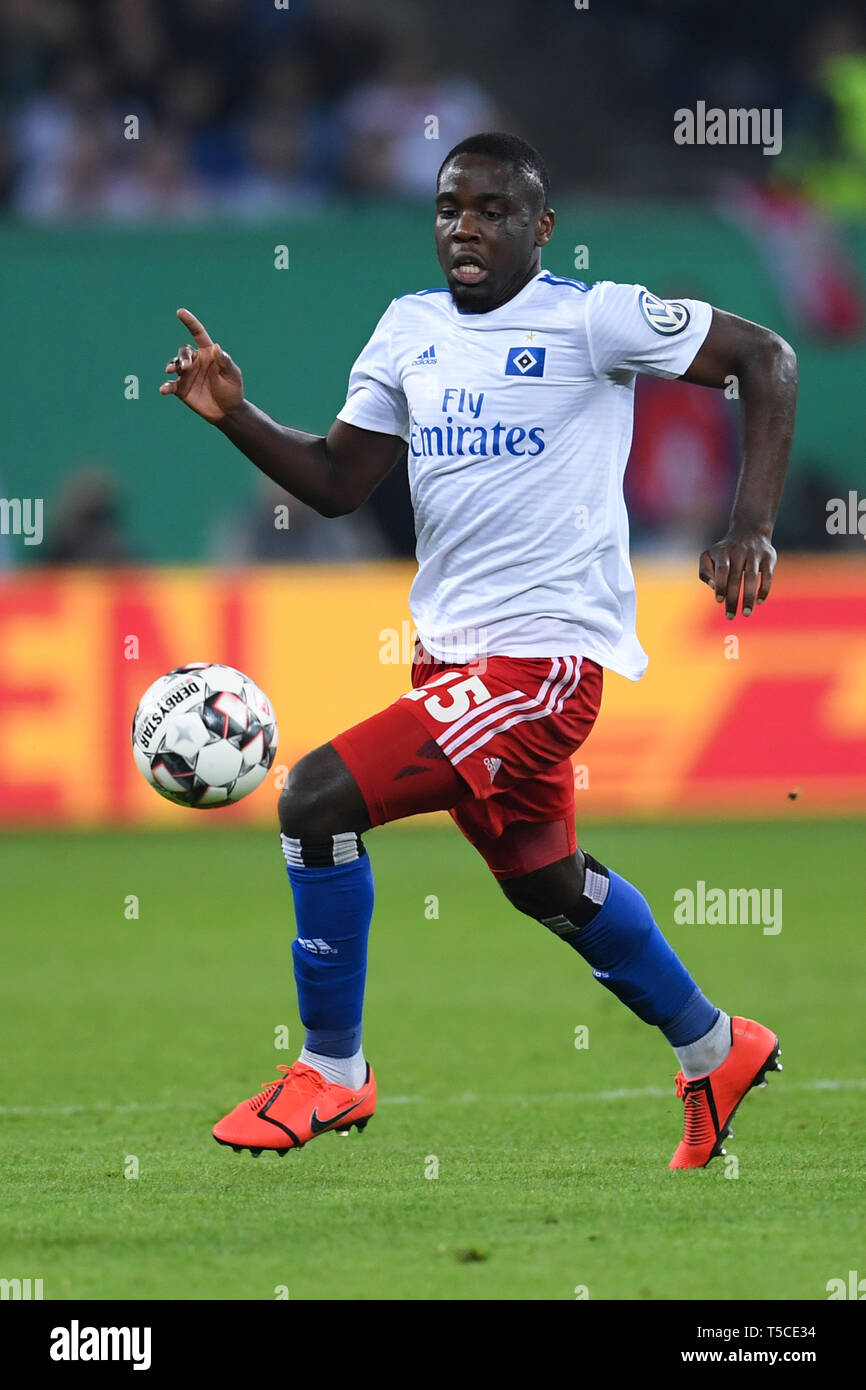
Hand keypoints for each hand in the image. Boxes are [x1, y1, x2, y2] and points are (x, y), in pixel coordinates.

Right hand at [160, 308, 243, 423]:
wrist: (227, 412)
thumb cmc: (232, 391)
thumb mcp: (232, 375)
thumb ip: (225, 362)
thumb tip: (216, 347)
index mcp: (208, 354)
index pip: (198, 334)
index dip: (190, 322)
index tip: (180, 312)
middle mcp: (196, 362)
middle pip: (184, 351)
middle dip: (183, 357)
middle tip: (186, 367)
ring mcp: (187, 375)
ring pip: (174, 364)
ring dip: (172, 365)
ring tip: (171, 371)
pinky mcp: (181, 389)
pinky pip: (170, 385)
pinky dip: (166, 386)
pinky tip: (164, 390)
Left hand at [699, 531, 775, 618]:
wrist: (750, 530)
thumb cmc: (725, 551)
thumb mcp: (709, 556)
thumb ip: (705, 572)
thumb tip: (712, 586)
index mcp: (724, 552)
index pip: (722, 570)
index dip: (721, 585)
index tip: (719, 601)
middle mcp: (740, 552)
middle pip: (736, 577)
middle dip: (733, 598)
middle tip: (730, 617)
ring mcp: (755, 554)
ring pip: (752, 577)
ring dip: (749, 597)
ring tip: (747, 613)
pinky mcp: (769, 557)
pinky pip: (768, 575)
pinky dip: (764, 589)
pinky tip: (759, 602)